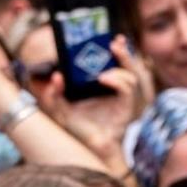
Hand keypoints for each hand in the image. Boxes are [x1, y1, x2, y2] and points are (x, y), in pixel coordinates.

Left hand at [44, 37, 152, 159]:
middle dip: (124, 53)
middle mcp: (116, 91)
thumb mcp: (62, 108)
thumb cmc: (79, 129)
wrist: (90, 148)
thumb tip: (57, 76)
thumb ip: (56, 94)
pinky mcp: (127, 108)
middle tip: (115, 42)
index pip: (115, 64)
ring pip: (130, 76)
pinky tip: (104, 79)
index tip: (113, 38)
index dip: (118, 50)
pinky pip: (127, 88)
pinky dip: (117, 81)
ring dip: (118, 68)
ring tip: (102, 72)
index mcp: (104, 86)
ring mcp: (123, 99)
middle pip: (128, 67)